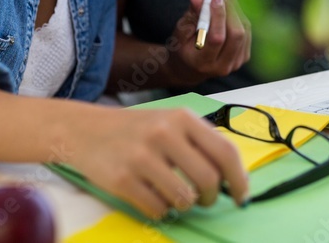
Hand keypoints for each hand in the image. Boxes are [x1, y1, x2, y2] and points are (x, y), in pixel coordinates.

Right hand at [64, 107, 248, 219]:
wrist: (86, 130)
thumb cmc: (137, 130)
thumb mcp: (170, 122)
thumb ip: (200, 143)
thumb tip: (233, 179)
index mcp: (182, 118)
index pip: (225, 151)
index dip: (240, 178)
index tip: (243, 195)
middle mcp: (164, 134)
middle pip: (209, 180)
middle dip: (212, 197)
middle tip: (205, 198)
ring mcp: (141, 157)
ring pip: (184, 199)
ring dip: (185, 205)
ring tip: (175, 195)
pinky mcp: (122, 179)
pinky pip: (157, 209)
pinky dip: (161, 211)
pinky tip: (153, 197)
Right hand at [166, 0, 251, 85]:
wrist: (191, 67)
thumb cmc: (183, 46)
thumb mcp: (181, 31)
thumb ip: (191, 14)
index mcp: (202, 62)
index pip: (217, 38)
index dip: (218, 15)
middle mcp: (222, 66)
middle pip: (236, 34)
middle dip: (230, 8)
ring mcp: (236, 63)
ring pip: (244, 29)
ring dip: (235, 7)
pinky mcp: (244, 56)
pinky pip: (247, 30)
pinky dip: (239, 14)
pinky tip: (229, 3)